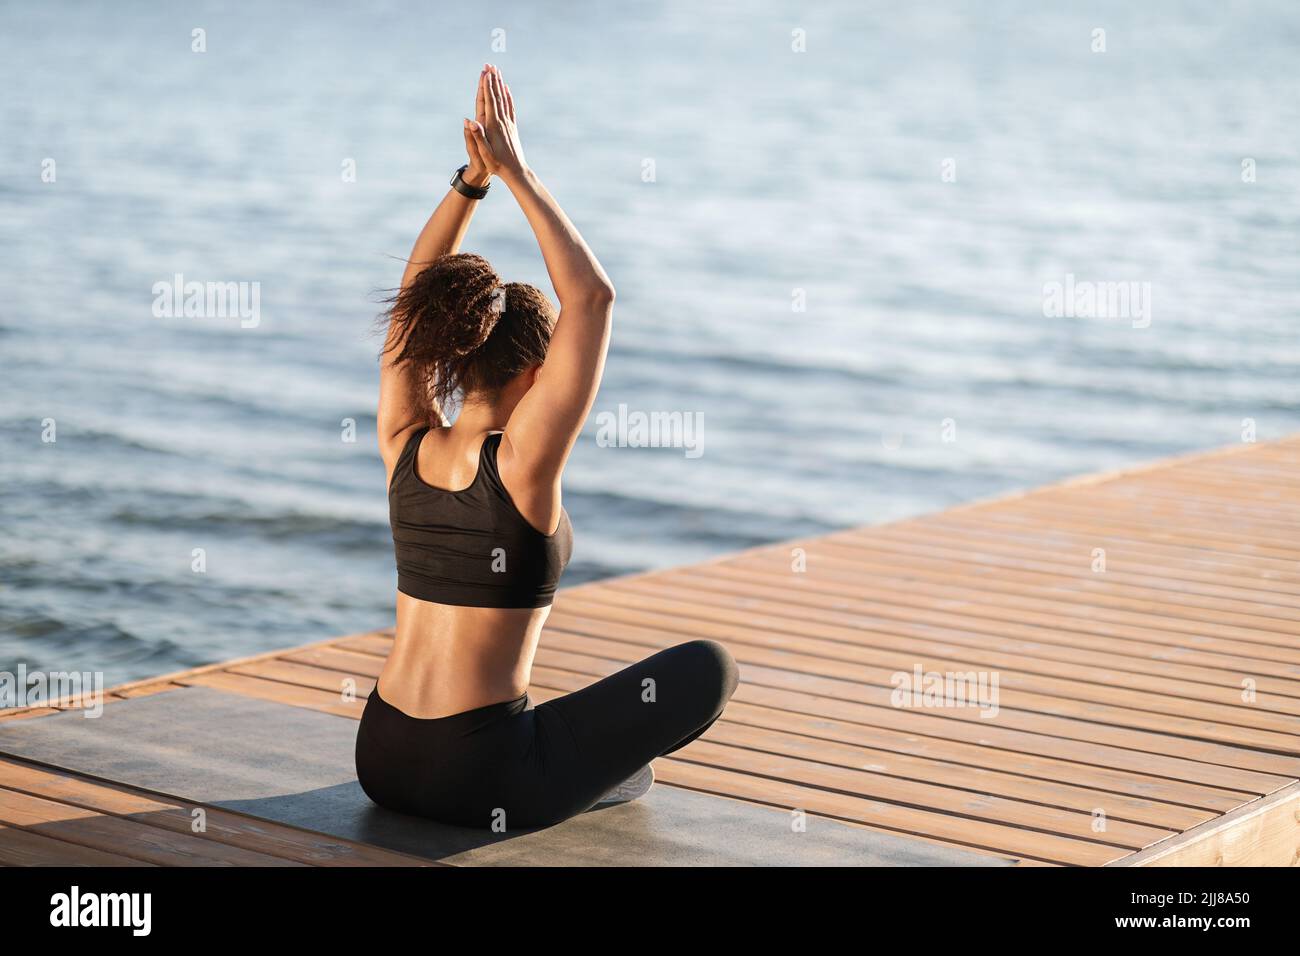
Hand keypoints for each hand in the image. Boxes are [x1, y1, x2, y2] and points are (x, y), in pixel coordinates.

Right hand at [463, 63, 526, 183]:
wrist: (516, 171)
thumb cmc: (497, 164)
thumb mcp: (484, 153)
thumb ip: (477, 136)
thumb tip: (470, 121)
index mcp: (494, 126)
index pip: (489, 101)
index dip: (487, 86)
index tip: (485, 72)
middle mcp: (502, 121)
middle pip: (497, 96)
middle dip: (493, 80)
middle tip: (490, 65)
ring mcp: (509, 124)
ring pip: (504, 99)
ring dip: (500, 85)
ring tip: (498, 72)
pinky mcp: (512, 127)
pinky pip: (510, 108)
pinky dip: (508, 97)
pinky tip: (507, 90)